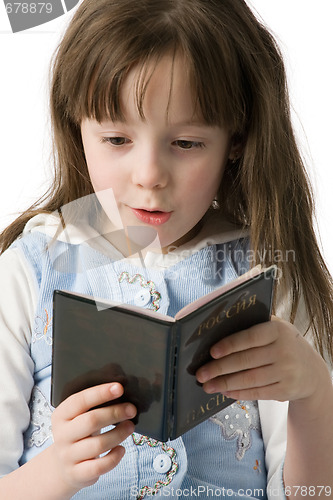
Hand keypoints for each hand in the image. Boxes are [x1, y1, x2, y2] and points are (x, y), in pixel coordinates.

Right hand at [51, 383, 135, 492]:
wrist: (62, 466)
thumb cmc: (79, 432)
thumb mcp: (80, 414)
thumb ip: (96, 398)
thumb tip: (118, 375)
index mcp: (61, 414)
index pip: (80, 400)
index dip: (101, 393)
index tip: (119, 387)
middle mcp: (62, 435)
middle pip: (91, 421)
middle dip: (115, 413)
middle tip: (132, 409)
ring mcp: (69, 456)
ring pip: (98, 444)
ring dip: (119, 434)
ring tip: (131, 427)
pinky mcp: (77, 474)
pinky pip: (99, 466)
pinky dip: (114, 457)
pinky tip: (121, 449)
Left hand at [196, 317, 329, 402]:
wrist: (311, 370)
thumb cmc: (283, 344)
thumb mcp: (276, 328)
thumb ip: (254, 324)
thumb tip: (220, 326)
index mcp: (278, 330)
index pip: (250, 337)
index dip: (230, 345)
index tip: (211, 352)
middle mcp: (284, 351)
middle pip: (246, 361)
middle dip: (219, 368)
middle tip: (201, 374)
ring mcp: (286, 372)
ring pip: (249, 379)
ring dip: (225, 384)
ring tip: (207, 386)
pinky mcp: (286, 390)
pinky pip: (258, 393)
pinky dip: (239, 393)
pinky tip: (225, 392)